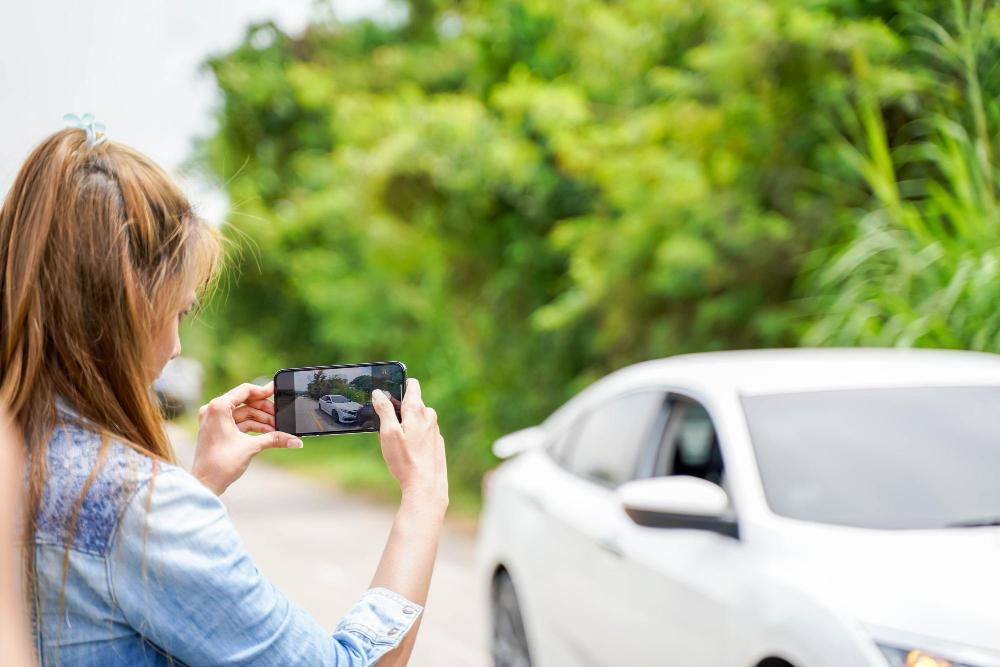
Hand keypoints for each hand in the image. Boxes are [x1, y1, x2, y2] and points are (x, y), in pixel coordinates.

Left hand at [191, 382, 301, 495]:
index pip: (245, 390)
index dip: (263, 391)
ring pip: (243, 413)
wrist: (205, 483)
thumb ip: (275, 439)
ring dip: (261, 420)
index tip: (277, 392)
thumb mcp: (251, 447)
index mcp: (218, 408)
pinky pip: (239, 423)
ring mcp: (214, 420)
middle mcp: (213, 410)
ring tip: (277, 429)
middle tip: (280, 416)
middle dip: (264, 410)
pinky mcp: (217, 430)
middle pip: (245, 402)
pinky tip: (268, 434)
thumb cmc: (220, 464)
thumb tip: (296, 441)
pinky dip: (253, 427)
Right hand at [372, 379, 447, 505]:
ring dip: (405, 426)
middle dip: (398, 412)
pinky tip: (407, 453)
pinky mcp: (436, 442)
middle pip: (412, 405)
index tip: (389, 394)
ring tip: (395, 446)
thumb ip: (384, 410)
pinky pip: (422, 433)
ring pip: (417, 420)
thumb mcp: (388, 433)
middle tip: (386, 431)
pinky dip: (413, 437)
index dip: (400, 385)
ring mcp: (435, 430)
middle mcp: (429, 416)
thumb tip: (379, 393)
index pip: (412, 385)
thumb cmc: (405, 459)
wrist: (426, 485)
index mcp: (417, 409)